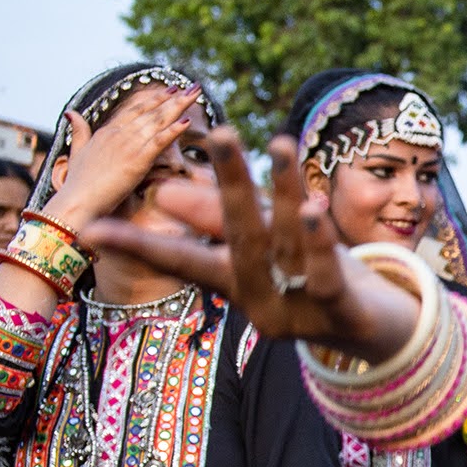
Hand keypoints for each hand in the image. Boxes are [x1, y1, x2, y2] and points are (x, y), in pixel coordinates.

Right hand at [41, 87, 202, 230]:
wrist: (76, 201)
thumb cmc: (78, 182)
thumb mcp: (77, 151)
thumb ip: (79, 131)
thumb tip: (71, 112)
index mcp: (107, 132)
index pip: (135, 110)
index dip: (154, 99)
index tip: (171, 90)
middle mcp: (119, 134)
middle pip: (151, 112)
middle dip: (174, 99)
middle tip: (193, 87)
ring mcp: (128, 146)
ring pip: (157, 121)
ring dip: (178, 107)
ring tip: (196, 95)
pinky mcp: (136, 161)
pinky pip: (159, 142)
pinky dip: (173, 131)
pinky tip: (188, 121)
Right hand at [83, 128, 422, 359]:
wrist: (377, 334)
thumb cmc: (311, 281)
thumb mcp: (266, 249)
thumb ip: (219, 221)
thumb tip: (164, 191)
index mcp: (237, 282)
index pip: (182, 260)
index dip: (138, 244)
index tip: (89, 229)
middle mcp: (262, 299)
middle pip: (242, 238)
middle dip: (231, 184)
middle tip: (219, 132)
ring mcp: (301, 310)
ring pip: (290, 245)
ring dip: (286, 192)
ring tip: (281, 144)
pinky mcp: (341, 313)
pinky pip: (325, 274)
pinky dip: (319, 240)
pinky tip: (312, 206)